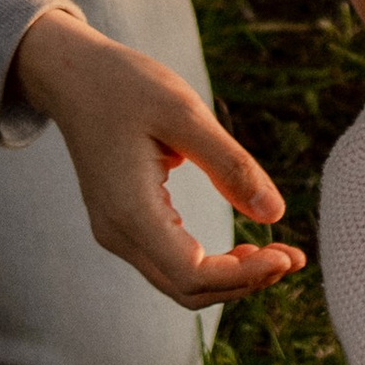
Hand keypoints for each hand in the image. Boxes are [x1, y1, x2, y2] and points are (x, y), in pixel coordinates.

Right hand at [9, 8, 303, 310]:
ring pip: (179, 283)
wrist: (71, 75)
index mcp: (130, 210)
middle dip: (244, 282)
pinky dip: (210, 265)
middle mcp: (118, 233)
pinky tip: (243, 248)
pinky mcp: (123, 224)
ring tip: (276, 254)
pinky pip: (170, 263)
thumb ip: (230, 165)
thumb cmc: (126, 85)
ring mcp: (116, 232)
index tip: (287, 254)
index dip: (244, 276)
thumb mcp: (185, 113)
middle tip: (293, 257)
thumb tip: (275, 213)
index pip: (193, 275)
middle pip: (187, 289)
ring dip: (230, 278)